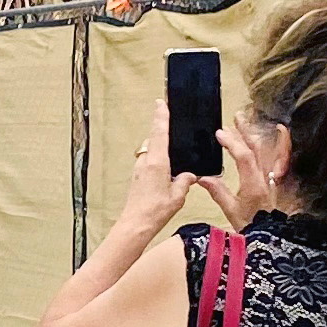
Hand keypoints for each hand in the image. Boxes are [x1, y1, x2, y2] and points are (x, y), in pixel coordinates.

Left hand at [116, 101, 195, 242]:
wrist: (136, 223)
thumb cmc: (155, 210)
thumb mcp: (178, 196)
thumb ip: (185, 181)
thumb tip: (190, 175)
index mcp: (157, 162)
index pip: (159, 132)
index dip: (161, 116)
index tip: (161, 103)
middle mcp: (146, 162)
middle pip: (154, 139)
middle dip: (161, 132)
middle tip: (170, 125)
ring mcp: (139, 169)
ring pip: (150, 151)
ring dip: (159, 149)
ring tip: (171, 154)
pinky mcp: (137, 177)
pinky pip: (148, 162)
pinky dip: (156, 160)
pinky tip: (164, 171)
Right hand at [201, 114, 284, 231]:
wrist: (272, 236)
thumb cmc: (251, 226)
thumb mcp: (231, 211)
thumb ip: (218, 192)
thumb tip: (201, 176)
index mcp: (253, 185)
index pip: (243, 158)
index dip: (232, 144)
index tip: (220, 133)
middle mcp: (265, 178)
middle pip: (257, 150)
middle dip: (245, 132)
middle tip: (235, 118)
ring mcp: (271, 178)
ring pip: (267, 151)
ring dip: (256, 136)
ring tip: (246, 123)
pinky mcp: (275, 180)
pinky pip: (277, 157)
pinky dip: (278, 143)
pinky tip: (278, 132)